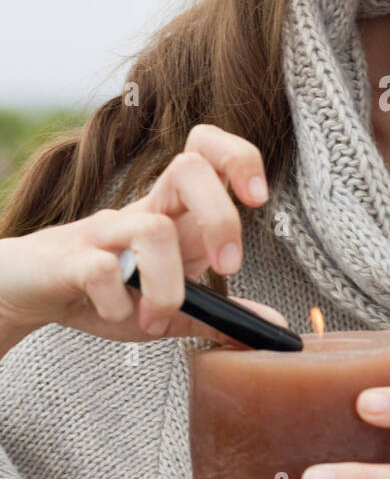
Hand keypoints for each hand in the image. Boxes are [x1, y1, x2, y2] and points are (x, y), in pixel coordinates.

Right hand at [0, 123, 287, 350]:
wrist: (25, 294)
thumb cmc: (98, 291)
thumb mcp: (168, 308)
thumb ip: (219, 314)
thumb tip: (275, 326)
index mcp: (170, 213)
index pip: (205, 153)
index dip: (238, 160)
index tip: (258, 200)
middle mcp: (140, 211)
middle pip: (188, 170)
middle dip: (221, 219)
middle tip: (226, 268)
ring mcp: (103, 232)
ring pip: (153, 229)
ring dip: (168, 286)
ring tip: (155, 318)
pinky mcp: (68, 260)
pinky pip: (101, 271)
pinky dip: (117, 304)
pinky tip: (117, 315)